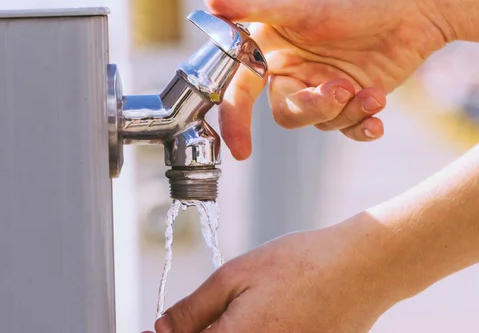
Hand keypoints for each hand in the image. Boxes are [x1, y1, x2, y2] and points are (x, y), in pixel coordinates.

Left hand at [153, 214, 396, 332]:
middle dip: (205, 331)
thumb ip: (194, 308)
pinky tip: (268, 315)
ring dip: (231, 332)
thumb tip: (161, 329)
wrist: (359, 269)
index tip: (169, 325)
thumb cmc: (299, 264)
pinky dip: (257, 332)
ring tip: (251, 307)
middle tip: (211, 313)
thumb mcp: (237, 273)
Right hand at [204, 0, 449, 157]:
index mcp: (272, 44)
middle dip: (311, 108)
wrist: (415, 5)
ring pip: (318, 122)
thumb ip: (252, 3)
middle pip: (285, 111)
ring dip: (344, 113)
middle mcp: (294, 67)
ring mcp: (323, 84)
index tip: (241, 148)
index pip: (241, 85)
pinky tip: (377, 117)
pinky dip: (361, 126)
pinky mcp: (352, 97)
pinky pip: (346, 128)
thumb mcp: (301, 0)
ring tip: (370, 93)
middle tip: (337, 92)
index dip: (235, 117)